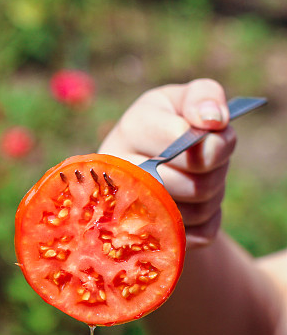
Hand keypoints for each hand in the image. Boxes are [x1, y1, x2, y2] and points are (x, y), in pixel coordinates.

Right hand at [98, 78, 235, 248]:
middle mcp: (120, 168)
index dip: (214, 144)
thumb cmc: (175, 124)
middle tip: (206, 161)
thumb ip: (205, 97)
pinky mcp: (143, 237)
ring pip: (196, 212)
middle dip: (215, 173)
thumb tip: (212, 122)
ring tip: (195, 180)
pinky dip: (204, 220)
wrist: (152, 162)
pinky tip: (188, 204)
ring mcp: (125, 208)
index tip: (213, 133)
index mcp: (132, 127)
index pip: (182, 141)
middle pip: (194, 184)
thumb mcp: (189, 100)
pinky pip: (195, 234)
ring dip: (210, 198)